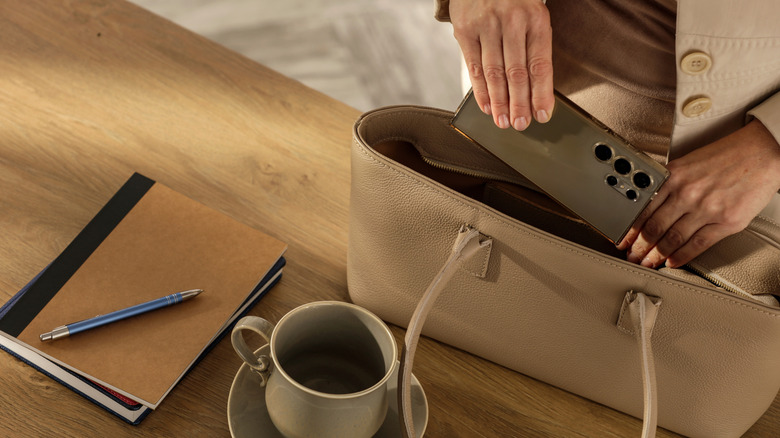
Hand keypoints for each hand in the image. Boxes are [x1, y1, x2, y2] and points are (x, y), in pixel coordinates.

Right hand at [450, 0, 553, 130]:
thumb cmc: (513, 2)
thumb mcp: (532, 16)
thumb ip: (533, 47)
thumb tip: (536, 91)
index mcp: (536, 19)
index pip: (540, 64)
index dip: (541, 93)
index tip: (542, 115)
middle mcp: (511, 21)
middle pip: (516, 73)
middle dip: (519, 103)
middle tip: (521, 124)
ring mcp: (486, 25)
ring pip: (494, 73)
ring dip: (499, 102)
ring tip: (503, 121)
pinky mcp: (465, 30)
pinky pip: (473, 66)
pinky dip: (480, 90)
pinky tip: (486, 106)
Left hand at [618, 120, 779, 267]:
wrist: (762, 152)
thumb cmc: (726, 156)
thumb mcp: (687, 163)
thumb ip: (668, 183)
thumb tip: (647, 205)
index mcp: (674, 177)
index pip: (643, 210)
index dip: (630, 230)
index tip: (623, 240)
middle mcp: (688, 193)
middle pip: (655, 228)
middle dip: (640, 247)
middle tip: (633, 256)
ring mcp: (707, 209)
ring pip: (673, 239)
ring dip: (657, 255)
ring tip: (648, 262)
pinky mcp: (727, 222)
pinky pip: (698, 244)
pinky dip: (681, 256)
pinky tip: (672, 262)